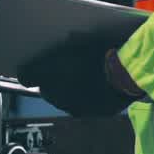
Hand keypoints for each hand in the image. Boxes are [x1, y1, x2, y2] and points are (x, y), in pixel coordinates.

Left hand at [18, 42, 140, 116]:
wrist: (126, 74)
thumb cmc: (101, 51)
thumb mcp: (78, 40)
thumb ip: (62, 47)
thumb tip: (55, 46)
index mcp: (47, 73)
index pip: (27, 75)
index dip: (30, 71)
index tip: (34, 68)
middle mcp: (54, 93)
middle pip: (45, 88)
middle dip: (51, 80)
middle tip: (65, 69)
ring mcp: (69, 106)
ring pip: (60, 99)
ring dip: (66, 90)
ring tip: (82, 79)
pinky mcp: (85, 114)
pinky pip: (77, 106)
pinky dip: (81, 98)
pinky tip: (92, 89)